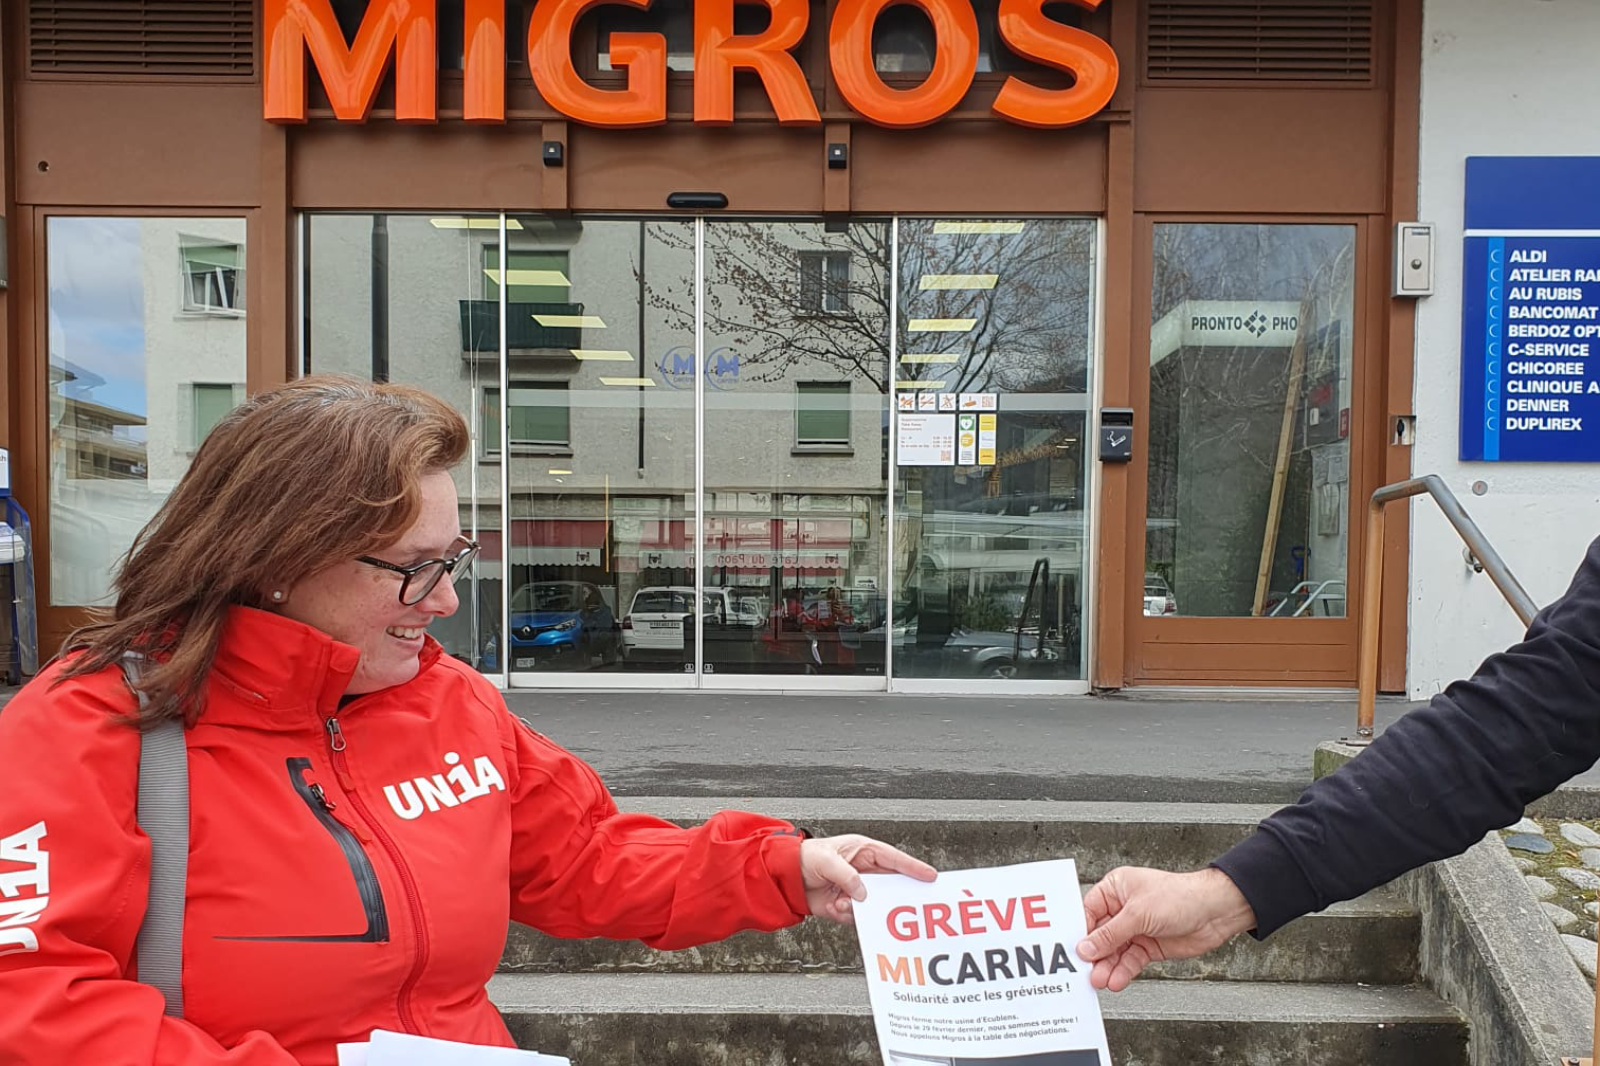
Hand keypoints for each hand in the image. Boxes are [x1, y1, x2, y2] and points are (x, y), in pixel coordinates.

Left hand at [800, 834, 937, 923]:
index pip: (894, 859)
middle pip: (890, 884)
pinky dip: (847, 915)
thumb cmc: (805, 857)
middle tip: (900, 903)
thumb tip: (862, 893)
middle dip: (893, 895)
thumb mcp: (826, 861)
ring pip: (875, 904)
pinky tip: (834, 906)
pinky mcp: (847, 906)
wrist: (785, 878)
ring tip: (843, 901)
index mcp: (863, 851)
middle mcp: (864, 871)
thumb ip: (846, 875)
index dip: (913, 868)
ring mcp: (857, 890)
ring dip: (862, 907)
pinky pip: (858, 916)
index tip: (929, 876)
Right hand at [1076, 867, 1255, 991]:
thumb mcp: (1138, 914)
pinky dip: (1122, 972)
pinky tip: (1116, 980)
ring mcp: (1136, 929)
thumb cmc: (1181, 896)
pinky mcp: (1148, 946)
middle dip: (1094, 954)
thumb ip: (1110, 934)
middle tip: (1086, 971)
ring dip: (1107, 967)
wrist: (1214, 912)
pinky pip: (1130, 961)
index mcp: (1116, 889)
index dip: (1081, 932)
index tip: (1072, 949)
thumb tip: (1086, 947)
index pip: (1089, 912)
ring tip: (1100, 980)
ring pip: (1114, 952)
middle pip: (1100, 935)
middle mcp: (1123, 909)